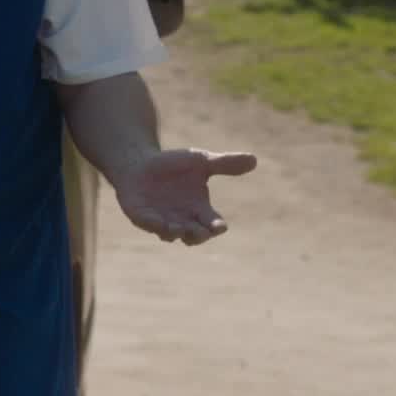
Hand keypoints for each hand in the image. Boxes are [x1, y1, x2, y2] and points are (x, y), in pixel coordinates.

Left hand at [113, 148, 256, 245]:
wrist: (141, 163)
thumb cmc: (174, 165)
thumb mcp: (202, 162)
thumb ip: (225, 164)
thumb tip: (254, 159)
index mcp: (200, 210)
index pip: (213, 224)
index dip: (217, 227)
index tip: (221, 227)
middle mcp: (182, 220)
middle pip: (194, 235)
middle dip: (198, 235)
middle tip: (200, 232)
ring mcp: (161, 220)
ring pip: (170, 234)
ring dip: (174, 232)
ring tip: (176, 228)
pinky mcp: (141, 216)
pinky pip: (147, 224)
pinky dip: (152, 224)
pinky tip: (156, 220)